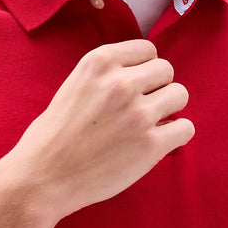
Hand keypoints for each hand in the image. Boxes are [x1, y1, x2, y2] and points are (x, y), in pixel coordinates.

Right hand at [8, 40, 194, 220]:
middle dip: (158, 87)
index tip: (137, 83)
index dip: (144, 67)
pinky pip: (185, 128)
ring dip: (169, 108)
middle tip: (142, 106)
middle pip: (166, 70)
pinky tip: (159, 141)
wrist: (42, 179)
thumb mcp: (75, 84)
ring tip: (151, 123)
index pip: (147, 49)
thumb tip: (143, 72)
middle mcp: (122, 82)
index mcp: (100, 62)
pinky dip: (176, 134)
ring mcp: (138, 114)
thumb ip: (107, 74)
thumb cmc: (53, 134)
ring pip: (180, 95)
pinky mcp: (150, 145)